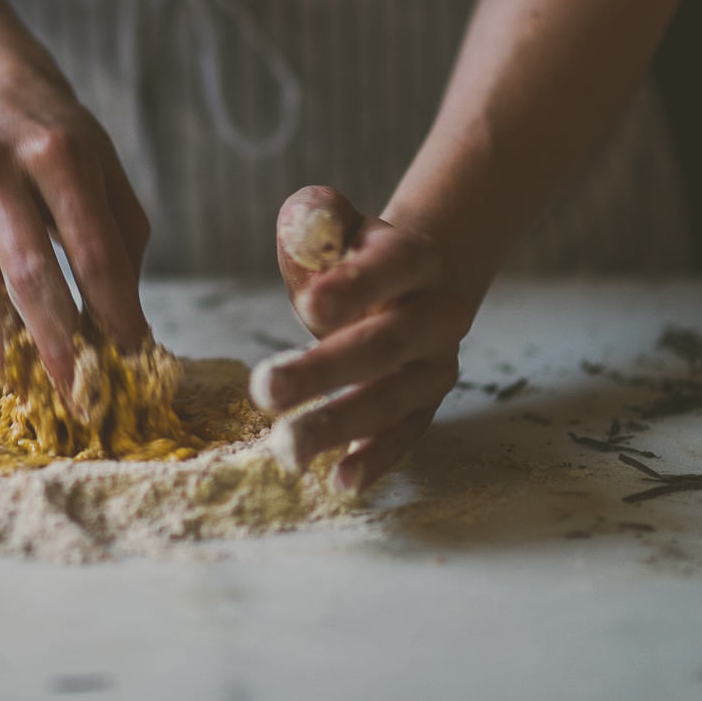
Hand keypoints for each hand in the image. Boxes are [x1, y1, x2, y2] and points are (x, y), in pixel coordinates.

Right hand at [0, 55, 150, 404]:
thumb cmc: (59, 141)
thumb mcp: (105, 172)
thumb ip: (119, 246)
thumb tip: (127, 332)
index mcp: (57, 154)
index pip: (92, 253)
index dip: (116, 314)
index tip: (134, 360)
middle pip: (30, 279)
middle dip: (61, 350)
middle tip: (84, 401)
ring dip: (14, 353)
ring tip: (42, 393)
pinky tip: (6, 360)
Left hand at [252, 185, 483, 492]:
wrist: (422, 279)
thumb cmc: (357, 252)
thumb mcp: (337, 223)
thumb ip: (315, 218)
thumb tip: (302, 232)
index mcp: (414, 258)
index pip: (389, 268)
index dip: (353, 286)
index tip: (309, 307)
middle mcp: (436, 313)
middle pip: (383, 343)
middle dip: (323, 370)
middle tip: (265, 389)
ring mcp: (435, 364)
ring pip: (391, 398)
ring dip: (338, 424)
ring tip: (287, 448)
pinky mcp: (426, 404)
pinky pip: (404, 435)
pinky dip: (375, 459)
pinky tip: (341, 482)